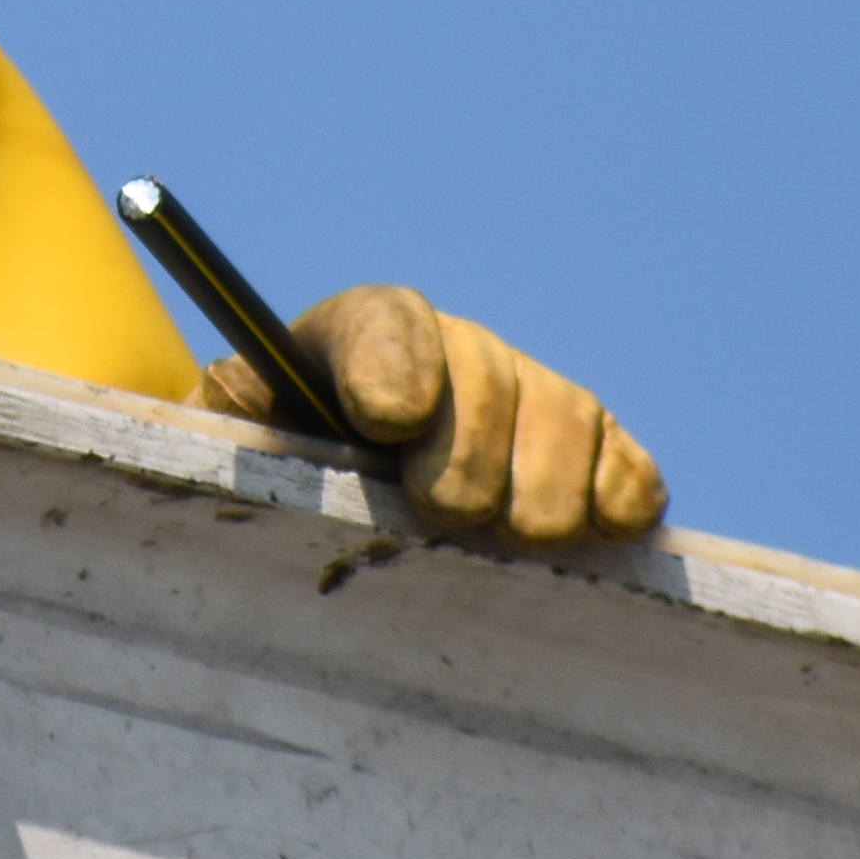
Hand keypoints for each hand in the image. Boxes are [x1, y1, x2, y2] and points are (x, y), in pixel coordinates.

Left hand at [203, 283, 665, 542]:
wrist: (355, 529)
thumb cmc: (285, 489)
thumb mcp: (239, 448)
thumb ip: (231, 416)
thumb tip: (238, 391)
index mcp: (357, 342)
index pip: (383, 322)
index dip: (394, 361)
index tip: (387, 421)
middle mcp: (457, 355)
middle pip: (485, 373)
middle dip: (469, 448)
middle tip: (445, 509)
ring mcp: (533, 399)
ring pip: (568, 413)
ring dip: (546, 483)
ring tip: (515, 536)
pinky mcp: (597, 457)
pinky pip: (628, 467)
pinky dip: (617, 500)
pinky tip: (591, 531)